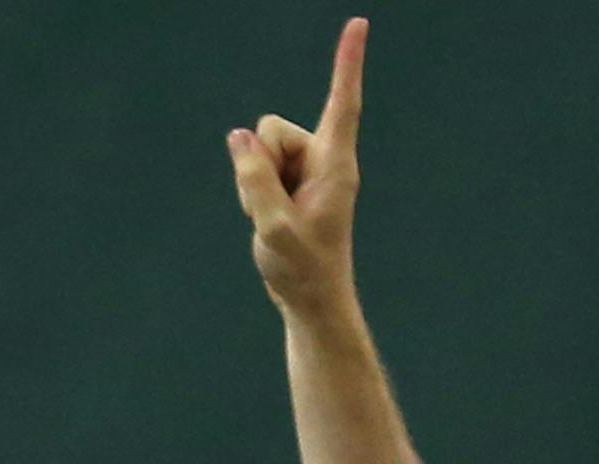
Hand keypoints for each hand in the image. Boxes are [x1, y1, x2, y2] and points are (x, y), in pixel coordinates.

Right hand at [229, 17, 365, 318]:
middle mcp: (323, 160)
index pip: (343, 104)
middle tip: (277, 212)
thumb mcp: (275, 228)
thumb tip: (239, 138)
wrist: (311, 301)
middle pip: (272, 131)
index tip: (360, 23)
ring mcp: (305, 171)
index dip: (347, 63)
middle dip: (261, 164)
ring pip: (259, 150)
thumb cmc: (303, 270)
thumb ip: (255, 181)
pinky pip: (256, 168)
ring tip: (276, 220)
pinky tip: (271, 220)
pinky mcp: (290, 182)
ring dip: (255, 183)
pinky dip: (253, 192)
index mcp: (335, 166)